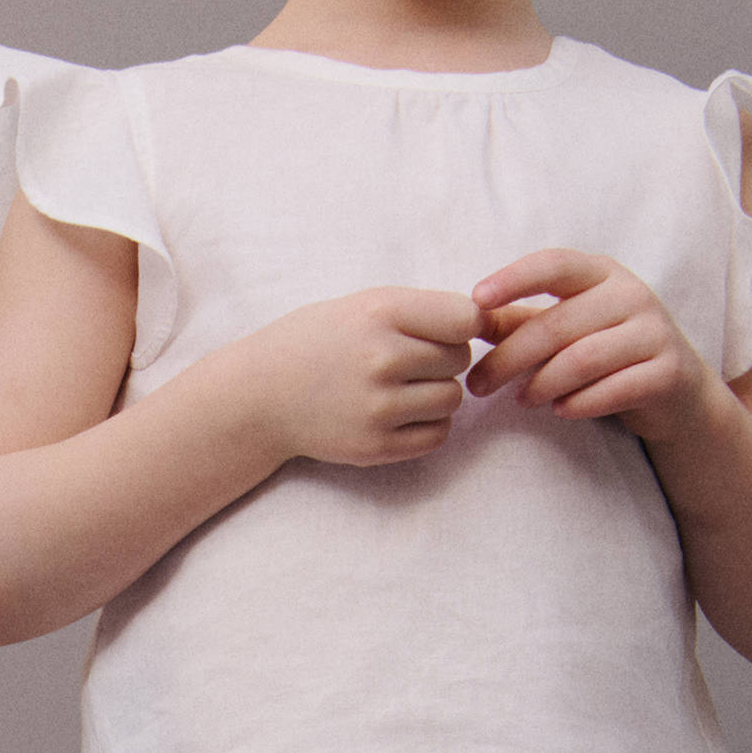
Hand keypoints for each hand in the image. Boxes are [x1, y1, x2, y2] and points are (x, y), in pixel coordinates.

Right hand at [251, 288, 479, 467]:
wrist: (259, 395)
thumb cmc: (317, 342)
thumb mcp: (362, 306)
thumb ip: (422, 310)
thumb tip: (492, 323)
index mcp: (380, 313)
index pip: (466, 319)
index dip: (461, 326)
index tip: (441, 331)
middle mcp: (380, 359)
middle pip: (460, 359)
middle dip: (442, 359)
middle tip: (406, 361)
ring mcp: (377, 407)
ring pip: (452, 399)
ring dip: (436, 393)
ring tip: (401, 388)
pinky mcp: (374, 446)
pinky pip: (438, 435)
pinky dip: (428, 425)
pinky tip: (398, 414)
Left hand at [467, 251, 708, 439]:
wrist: (676, 389)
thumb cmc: (606, 351)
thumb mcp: (564, 328)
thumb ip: (518, 321)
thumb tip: (467, 318)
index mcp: (601, 273)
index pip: (554, 264)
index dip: (514, 278)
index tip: (477, 299)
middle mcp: (631, 294)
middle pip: (556, 324)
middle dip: (509, 358)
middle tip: (477, 386)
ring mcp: (654, 332)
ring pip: (582, 359)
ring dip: (542, 384)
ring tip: (521, 400)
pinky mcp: (668, 372)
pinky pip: (613, 390)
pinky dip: (578, 404)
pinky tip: (559, 410)